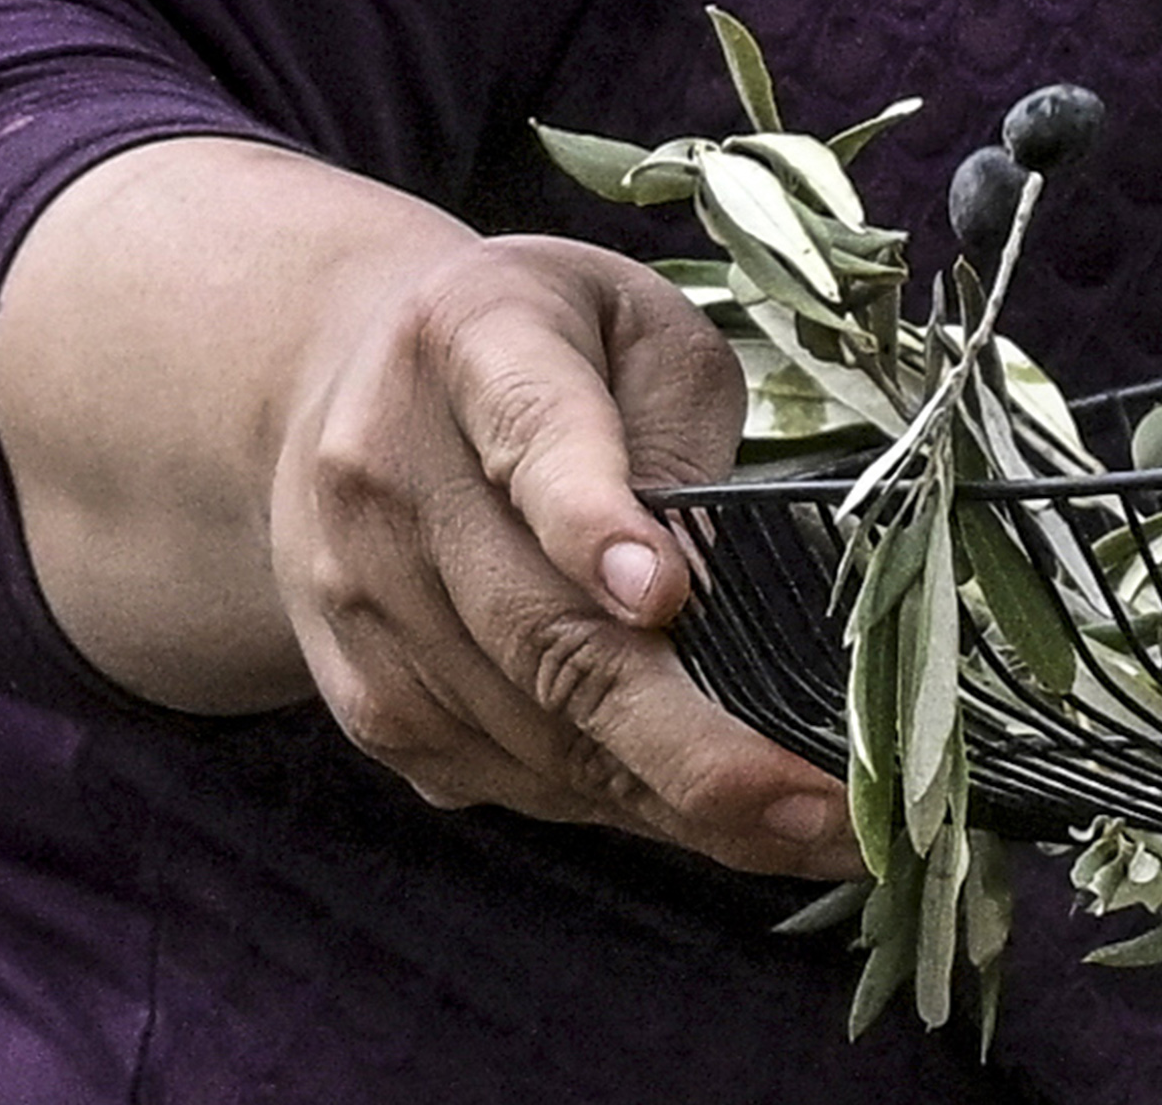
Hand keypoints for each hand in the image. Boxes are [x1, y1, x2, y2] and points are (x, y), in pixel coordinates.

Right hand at [268, 234, 860, 876]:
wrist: (344, 385)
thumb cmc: (547, 347)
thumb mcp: (640, 331)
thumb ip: (680, 438)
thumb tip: (712, 598)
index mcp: (472, 341)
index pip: (533, 435)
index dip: (593, 522)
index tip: (666, 597)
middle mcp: (386, 475)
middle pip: (537, 630)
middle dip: (685, 737)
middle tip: (816, 806)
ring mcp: (358, 600)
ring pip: (528, 729)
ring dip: (671, 796)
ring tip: (807, 830)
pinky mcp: (363, 697)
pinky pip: (501, 775)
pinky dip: (613, 803)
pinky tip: (709, 815)